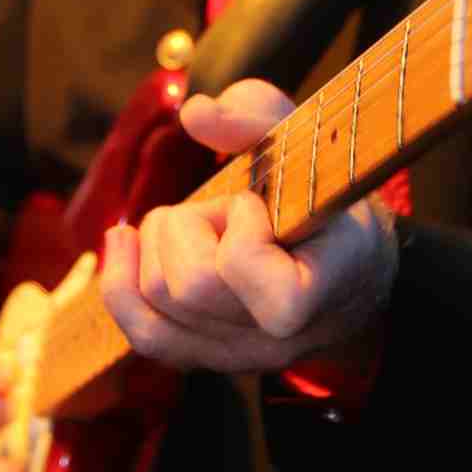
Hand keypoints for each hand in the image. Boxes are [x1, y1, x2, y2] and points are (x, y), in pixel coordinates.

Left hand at [97, 80, 398, 375]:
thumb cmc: (325, 191)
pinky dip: (121, 281)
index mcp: (332, 276)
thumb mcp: (307, 139)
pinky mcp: (210, 358)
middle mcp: (288, 334)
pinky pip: (144, 334)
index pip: (249, 267)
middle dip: (190, 226)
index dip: (239, 223)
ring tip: (202, 226)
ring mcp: (247, 355)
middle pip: (191, 286)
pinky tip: (126, 241)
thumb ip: (257, 115)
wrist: (351, 263)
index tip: (259, 203)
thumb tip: (195, 113)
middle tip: (225, 209)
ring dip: (163, 244)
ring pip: (159, 302)